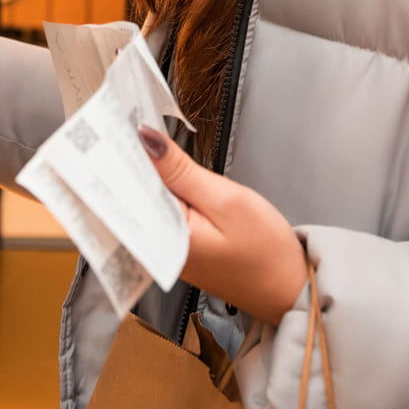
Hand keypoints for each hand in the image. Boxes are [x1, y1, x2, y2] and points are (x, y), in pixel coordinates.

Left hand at [137, 127, 306, 324]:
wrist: (289, 288)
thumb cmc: (266, 253)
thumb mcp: (227, 200)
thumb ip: (181, 171)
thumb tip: (146, 140)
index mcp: (163, 240)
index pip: (128, 187)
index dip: (121, 150)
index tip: (119, 119)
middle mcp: (156, 250)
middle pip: (131, 195)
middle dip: (129, 159)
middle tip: (130, 120)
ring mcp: (164, 251)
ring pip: (143, 202)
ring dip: (143, 173)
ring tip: (141, 138)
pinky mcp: (176, 248)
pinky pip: (158, 213)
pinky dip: (159, 190)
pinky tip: (161, 170)